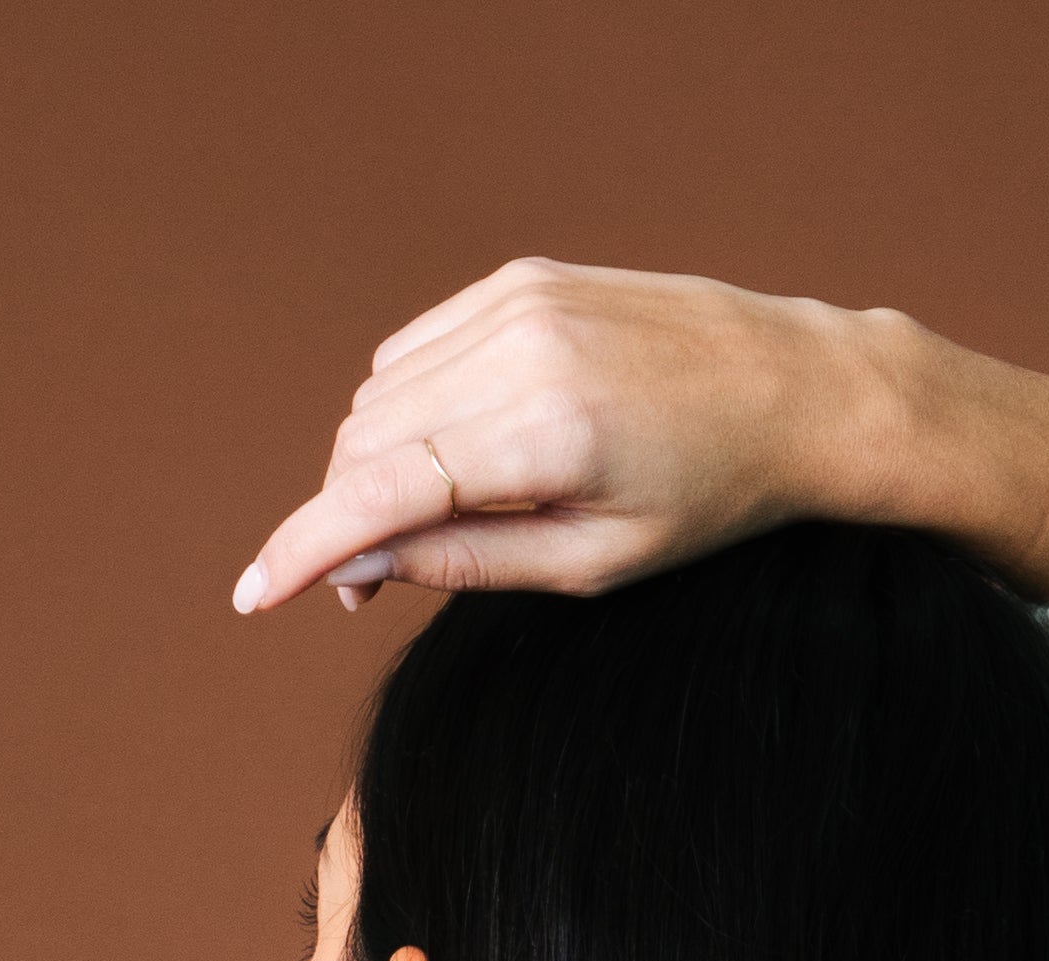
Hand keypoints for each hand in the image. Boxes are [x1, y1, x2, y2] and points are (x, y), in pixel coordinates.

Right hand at [233, 259, 899, 617]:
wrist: (796, 389)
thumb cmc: (708, 499)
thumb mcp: (593, 564)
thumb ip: (468, 562)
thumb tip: (361, 559)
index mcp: (545, 435)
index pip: (383, 490)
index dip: (305, 546)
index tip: (253, 595)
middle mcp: (521, 350)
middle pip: (366, 440)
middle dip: (345, 516)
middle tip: (373, 587)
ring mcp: (518, 300)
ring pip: (382, 394)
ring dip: (374, 464)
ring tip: (424, 523)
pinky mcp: (524, 278)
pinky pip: (419, 350)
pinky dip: (409, 409)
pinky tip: (454, 454)